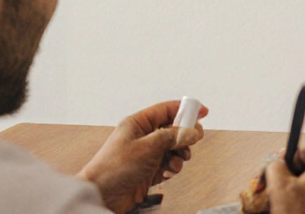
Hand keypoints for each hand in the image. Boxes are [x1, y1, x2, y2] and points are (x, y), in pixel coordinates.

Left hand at [77, 100, 206, 213]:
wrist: (103, 195)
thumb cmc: (115, 168)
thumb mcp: (148, 147)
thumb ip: (172, 136)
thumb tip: (192, 132)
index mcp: (138, 124)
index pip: (166, 110)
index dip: (185, 109)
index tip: (202, 111)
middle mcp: (143, 137)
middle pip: (173, 129)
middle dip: (185, 136)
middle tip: (193, 140)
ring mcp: (146, 154)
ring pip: (173, 148)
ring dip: (179, 154)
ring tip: (177, 160)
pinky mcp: (148, 170)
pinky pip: (169, 163)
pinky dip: (172, 167)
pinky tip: (168, 171)